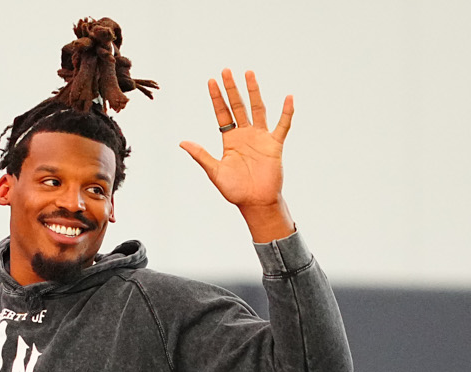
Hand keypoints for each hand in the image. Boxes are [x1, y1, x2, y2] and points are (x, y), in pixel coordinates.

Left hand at [180, 69, 295, 242]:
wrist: (255, 202)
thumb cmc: (235, 190)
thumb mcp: (215, 171)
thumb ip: (201, 155)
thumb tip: (182, 142)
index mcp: (230, 140)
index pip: (222, 113)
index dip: (217, 98)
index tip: (211, 81)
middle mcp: (245, 135)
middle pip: (238, 106)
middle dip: (232, 89)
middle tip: (226, 70)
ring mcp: (260, 137)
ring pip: (257, 109)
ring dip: (253, 91)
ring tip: (249, 73)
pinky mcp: (274, 144)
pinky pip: (282, 126)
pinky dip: (286, 113)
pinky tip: (288, 98)